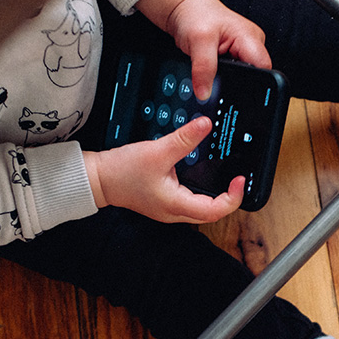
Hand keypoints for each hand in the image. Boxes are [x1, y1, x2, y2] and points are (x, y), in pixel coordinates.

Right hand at [84, 117, 244, 223]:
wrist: (98, 178)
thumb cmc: (122, 171)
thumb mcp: (157, 151)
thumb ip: (184, 139)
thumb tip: (205, 125)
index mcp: (175, 205)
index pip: (215, 210)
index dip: (233, 197)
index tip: (239, 180)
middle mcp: (174, 212)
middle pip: (212, 212)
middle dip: (229, 197)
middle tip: (237, 178)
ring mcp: (169, 209)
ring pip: (202, 208)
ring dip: (216, 195)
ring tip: (227, 177)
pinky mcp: (165, 201)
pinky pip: (191, 200)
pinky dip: (203, 191)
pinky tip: (205, 175)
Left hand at [167, 0, 271, 99]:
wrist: (186, 9)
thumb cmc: (195, 15)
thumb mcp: (198, 41)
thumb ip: (204, 69)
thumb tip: (204, 94)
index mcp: (251, 38)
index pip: (263, 69)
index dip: (252, 84)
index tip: (235, 92)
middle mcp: (252, 45)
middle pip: (254, 77)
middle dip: (237, 85)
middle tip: (217, 79)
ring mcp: (243, 52)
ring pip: (242, 78)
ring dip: (228, 81)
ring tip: (213, 72)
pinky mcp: (234, 57)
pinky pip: (234, 75)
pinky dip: (223, 77)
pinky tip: (213, 73)